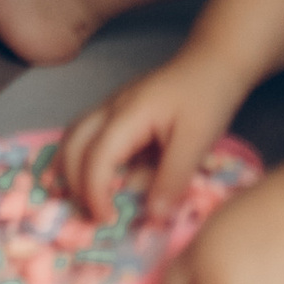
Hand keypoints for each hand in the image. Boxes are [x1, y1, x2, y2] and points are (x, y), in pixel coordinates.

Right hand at [64, 53, 246, 222]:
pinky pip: (87, 134)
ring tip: (76, 200)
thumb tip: (152, 217)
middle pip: (73, 146)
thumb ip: (173, 178)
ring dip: (69, 169)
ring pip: (73, 136)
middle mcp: (111, 108)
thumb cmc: (207, 97)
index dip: (95, 194)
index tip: (107, 222)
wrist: (214, 61)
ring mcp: (112, 107)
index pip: (96, 159)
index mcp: (128, 115)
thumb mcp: (198, 140)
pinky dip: (80, 158)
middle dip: (74, 184)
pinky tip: (90, 177)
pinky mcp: (118, 111)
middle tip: (90, 216)